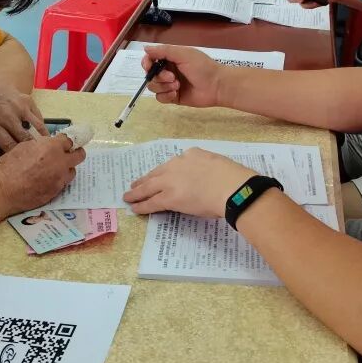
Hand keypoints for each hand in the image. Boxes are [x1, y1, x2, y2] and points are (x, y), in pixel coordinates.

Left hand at [0, 81, 47, 170]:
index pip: (8, 146)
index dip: (17, 158)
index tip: (21, 166)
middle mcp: (7, 116)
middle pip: (25, 139)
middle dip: (32, 152)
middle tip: (37, 162)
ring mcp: (20, 108)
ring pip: (36, 128)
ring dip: (42, 141)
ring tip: (46, 152)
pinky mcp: (29, 102)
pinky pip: (40, 119)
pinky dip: (43, 130)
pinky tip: (46, 139)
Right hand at [0, 134, 85, 215]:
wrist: (2, 190)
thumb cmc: (8, 165)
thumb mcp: (24, 147)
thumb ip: (41, 145)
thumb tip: (48, 145)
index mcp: (52, 148)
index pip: (70, 140)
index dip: (66, 142)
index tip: (63, 143)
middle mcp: (60, 163)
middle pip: (80, 155)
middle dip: (75, 153)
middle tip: (67, 155)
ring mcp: (59, 179)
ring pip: (72, 171)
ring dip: (66, 169)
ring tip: (54, 170)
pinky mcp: (56, 192)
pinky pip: (62, 184)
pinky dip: (58, 181)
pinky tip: (46, 181)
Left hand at [123, 148, 254, 217]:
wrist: (230, 187)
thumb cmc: (232, 178)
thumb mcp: (217, 164)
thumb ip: (206, 168)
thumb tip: (205, 178)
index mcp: (191, 154)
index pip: (172, 164)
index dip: (163, 172)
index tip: (159, 175)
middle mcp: (177, 164)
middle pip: (156, 173)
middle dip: (144, 180)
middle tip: (135, 185)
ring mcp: (170, 181)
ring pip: (148, 187)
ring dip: (137, 192)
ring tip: (129, 196)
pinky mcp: (168, 197)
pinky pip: (151, 202)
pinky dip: (142, 205)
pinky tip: (135, 208)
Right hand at [142, 44, 222, 106]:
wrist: (217, 86)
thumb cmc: (202, 67)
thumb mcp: (184, 54)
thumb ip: (164, 51)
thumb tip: (145, 48)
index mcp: (171, 58)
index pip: (150, 59)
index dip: (147, 63)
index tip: (149, 66)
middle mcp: (169, 71)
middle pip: (150, 74)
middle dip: (159, 77)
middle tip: (172, 77)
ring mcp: (170, 85)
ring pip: (153, 87)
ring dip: (163, 86)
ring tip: (177, 86)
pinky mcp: (173, 97)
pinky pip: (160, 98)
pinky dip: (166, 96)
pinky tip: (175, 94)